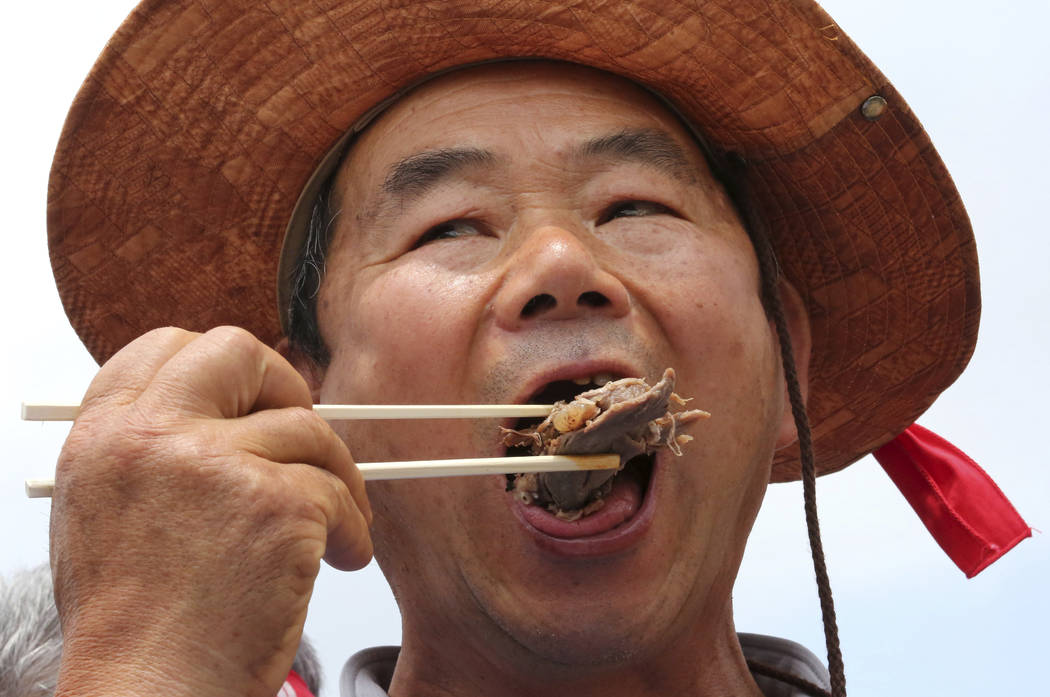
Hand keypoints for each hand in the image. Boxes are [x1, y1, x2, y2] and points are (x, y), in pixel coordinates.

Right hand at [49, 327, 372, 696]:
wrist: (150, 692)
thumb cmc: (136, 627)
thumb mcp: (108, 515)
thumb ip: (154, 453)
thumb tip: (226, 419)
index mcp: (103, 438)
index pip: (164, 349)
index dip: (219, 367)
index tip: (252, 398)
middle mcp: (152, 436)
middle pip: (236, 352)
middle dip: (284, 385)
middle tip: (306, 434)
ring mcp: (215, 464)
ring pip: (307, 431)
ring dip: (335, 477)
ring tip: (334, 527)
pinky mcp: (275, 504)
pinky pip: (338, 492)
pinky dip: (351, 527)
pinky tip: (339, 559)